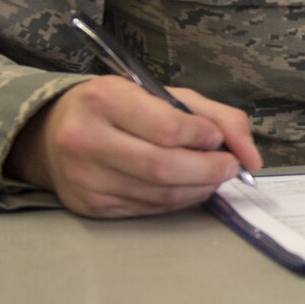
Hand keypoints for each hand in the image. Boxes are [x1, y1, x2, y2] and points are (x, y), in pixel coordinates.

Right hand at [6, 78, 261, 218]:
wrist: (52, 134)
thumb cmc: (118, 108)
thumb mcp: (163, 94)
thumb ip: (216, 116)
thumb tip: (252, 157)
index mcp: (103, 99)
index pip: (166, 128)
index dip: (202, 137)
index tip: (215, 137)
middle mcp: (85, 139)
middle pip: (164, 168)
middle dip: (209, 170)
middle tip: (229, 166)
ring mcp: (85, 178)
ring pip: (160, 195)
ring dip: (198, 188)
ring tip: (210, 174)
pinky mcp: (90, 206)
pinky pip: (148, 209)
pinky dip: (178, 200)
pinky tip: (184, 186)